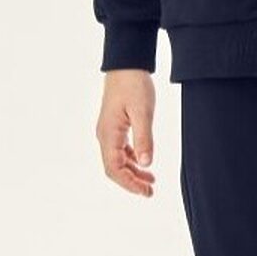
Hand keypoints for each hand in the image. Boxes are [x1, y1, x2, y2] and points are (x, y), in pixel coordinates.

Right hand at [96, 70, 156, 195]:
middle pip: (114, 168)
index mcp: (109, 134)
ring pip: (118, 160)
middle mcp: (105, 135)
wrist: (126, 64)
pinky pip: (121, 150)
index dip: (129, 184)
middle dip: (131, 182)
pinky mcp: (115, 126)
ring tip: (151, 181)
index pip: (114, 169)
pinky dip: (132, 160)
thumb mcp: (143, 112)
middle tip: (150, 192)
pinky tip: (144, 163)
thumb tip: (147, 164)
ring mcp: (109, 131)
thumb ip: (144, 138)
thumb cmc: (134, 84)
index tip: (146, 192)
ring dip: (133, 172)